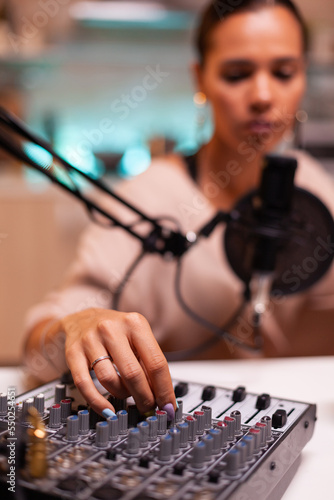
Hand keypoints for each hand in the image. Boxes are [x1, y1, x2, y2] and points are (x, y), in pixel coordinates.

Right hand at [49, 308, 175, 416]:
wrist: (82, 319)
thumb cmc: (115, 331)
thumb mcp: (137, 336)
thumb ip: (148, 361)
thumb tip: (162, 395)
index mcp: (134, 323)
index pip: (156, 362)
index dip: (164, 388)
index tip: (168, 405)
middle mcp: (112, 329)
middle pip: (133, 373)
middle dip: (144, 397)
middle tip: (149, 407)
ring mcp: (90, 340)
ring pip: (109, 380)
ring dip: (122, 395)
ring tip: (127, 395)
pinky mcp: (73, 353)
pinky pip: (85, 384)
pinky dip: (98, 402)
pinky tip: (108, 409)